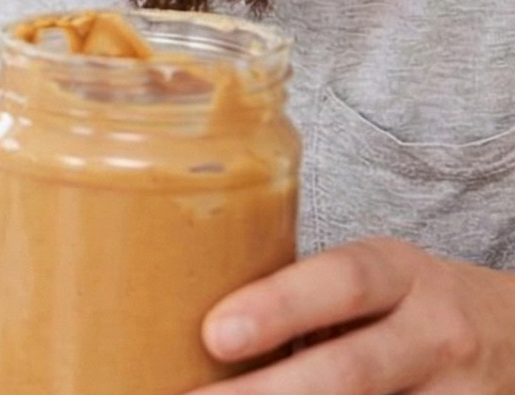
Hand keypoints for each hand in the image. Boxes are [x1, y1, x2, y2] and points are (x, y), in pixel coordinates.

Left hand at [193, 238, 514, 393]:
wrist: (513, 334)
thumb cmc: (402, 304)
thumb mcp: (369, 280)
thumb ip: (302, 295)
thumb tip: (176, 317)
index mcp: (398, 274)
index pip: (341, 282)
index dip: (278, 308)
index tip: (215, 334)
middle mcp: (435, 332)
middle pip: (351, 370)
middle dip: (270, 393)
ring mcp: (457, 393)